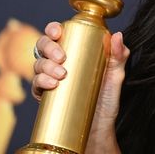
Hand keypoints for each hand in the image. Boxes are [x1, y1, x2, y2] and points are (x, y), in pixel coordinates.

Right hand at [31, 21, 129, 152]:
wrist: (99, 124)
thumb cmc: (107, 96)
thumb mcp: (116, 74)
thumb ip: (119, 55)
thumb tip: (118, 35)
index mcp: (73, 50)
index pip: (58, 33)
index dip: (52, 29)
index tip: (58, 32)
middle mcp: (58, 62)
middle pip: (43, 46)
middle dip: (48, 47)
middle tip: (61, 57)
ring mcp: (50, 77)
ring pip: (37, 64)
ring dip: (46, 66)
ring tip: (61, 74)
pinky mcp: (45, 94)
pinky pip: (35, 85)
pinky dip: (40, 82)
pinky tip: (51, 84)